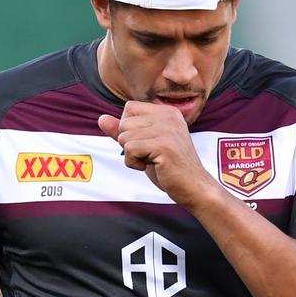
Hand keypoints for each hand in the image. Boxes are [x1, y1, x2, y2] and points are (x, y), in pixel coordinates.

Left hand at [99, 101, 213, 208]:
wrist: (194, 188)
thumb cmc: (169, 169)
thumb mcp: (144, 147)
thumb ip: (123, 132)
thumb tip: (101, 118)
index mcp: (167, 112)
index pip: (129, 108)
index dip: (129, 130)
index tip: (148, 145)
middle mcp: (168, 115)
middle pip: (124, 123)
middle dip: (129, 144)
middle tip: (150, 156)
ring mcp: (167, 129)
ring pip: (124, 137)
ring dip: (132, 156)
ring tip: (152, 162)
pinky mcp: (164, 145)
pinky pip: (129, 150)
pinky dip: (134, 163)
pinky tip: (153, 167)